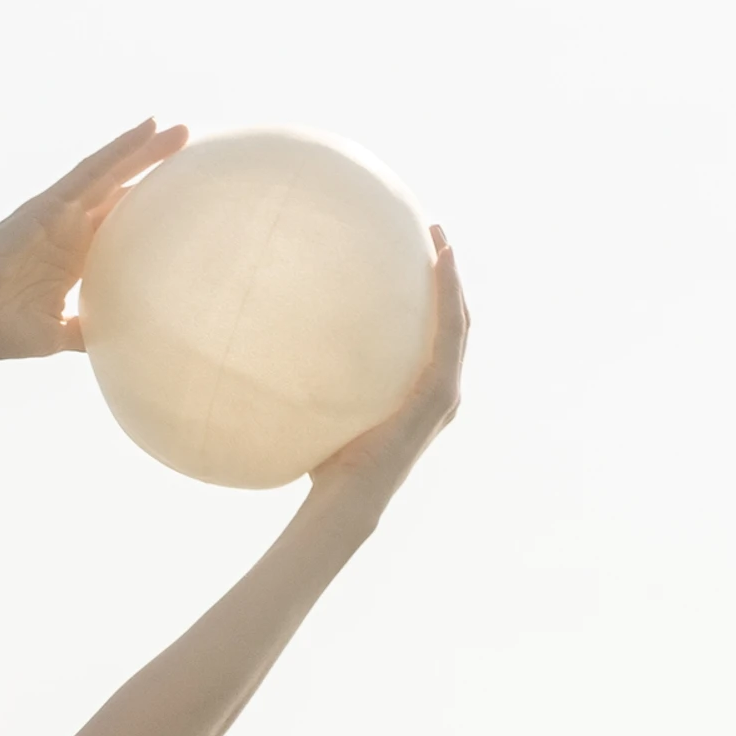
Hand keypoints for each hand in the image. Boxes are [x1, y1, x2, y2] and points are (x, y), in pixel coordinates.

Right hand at [0, 119, 191, 361]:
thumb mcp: (54, 336)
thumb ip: (85, 333)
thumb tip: (119, 349)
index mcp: (73, 259)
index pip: (121, 229)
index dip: (151, 215)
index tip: (187, 207)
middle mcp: (69, 231)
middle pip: (121, 193)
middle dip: (154, 175)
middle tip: (194, 155)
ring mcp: (59, 214)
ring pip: (111, 173)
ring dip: (144, 150)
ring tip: (179, 131)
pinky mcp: (48, 204)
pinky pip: (90, 171)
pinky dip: (119, 149)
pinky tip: (147, 129)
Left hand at [305, 231, 470, 518]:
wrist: (343, 498)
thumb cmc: (326, 465)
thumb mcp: (326, 412)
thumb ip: (318, 384)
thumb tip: (276, 353)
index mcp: (420, 396)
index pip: (436, 338)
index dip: (434, 299)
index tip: (418, 260)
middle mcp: (441, 393)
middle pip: (455, 323)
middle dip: (447, 278)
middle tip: (433, 237)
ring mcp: (445, 393)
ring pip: (458, 321)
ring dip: (452, 277)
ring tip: (440, 238)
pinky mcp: (439, 393)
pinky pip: (449, 332)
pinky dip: (448, 294)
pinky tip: (439, 261)